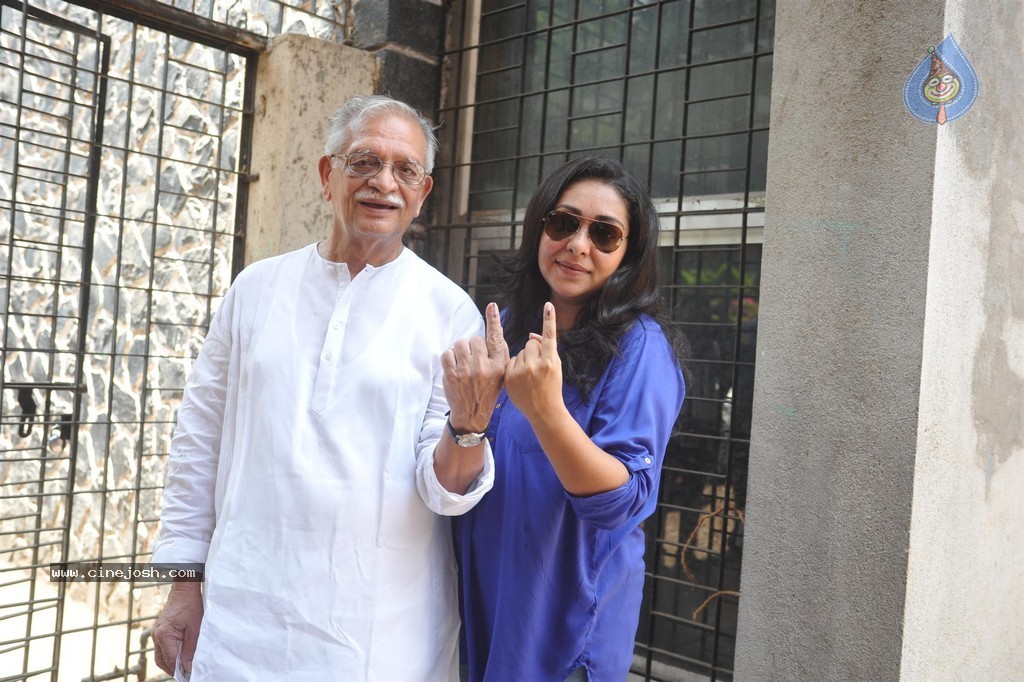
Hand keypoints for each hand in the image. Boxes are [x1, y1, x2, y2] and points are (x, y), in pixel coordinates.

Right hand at [152, 582, 202, 675]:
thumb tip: (188, 667)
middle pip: (161, 660)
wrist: (184, 589)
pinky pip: (161, 647)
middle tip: (185, 674)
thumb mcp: (195, 628)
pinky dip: (168, 653)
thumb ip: (191, 649)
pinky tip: (179, 654)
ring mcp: (156, 632)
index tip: (188, 676)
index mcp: (165, 635)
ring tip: (183, 666)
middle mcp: (157, 635)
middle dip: (172, 669)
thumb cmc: (191, 605)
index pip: (170, 659)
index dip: (179, 670)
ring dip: (170, 662)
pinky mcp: (159, 630)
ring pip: (159, 655)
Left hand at [442, 302, 508, 431]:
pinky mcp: (451, 374)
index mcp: (498, 365)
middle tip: (472, 360)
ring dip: (460, 351)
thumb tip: (494, 330)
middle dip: (472, 347)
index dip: (494, 320)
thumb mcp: (500, 374)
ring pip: (460, 344)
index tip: (492, 306)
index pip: (496, 339)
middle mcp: (484, 366)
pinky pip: (447, 353)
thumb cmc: (487, 392)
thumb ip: (498, 354)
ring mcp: (466, 371)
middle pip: (474, 339)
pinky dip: (449, 358)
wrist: (472, 415)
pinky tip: (454, 367)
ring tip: (463, 364)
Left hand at [504, 302, 563, 422]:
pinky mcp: (508, 378)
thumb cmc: (552, 386)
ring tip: (529, 376)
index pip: (549, 336)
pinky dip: (515, 367)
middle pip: (530, 343)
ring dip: (524, 359)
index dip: (549, 320)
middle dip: (533, 351)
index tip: (548, 305)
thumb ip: (546, 349)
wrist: (544, 411)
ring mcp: (520, 372)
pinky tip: (521, 379)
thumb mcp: (556, 367)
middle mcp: (535, 366)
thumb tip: (531, 335)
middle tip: (538, 368)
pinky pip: (511, 361)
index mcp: (550, 362)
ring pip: (520, 352)